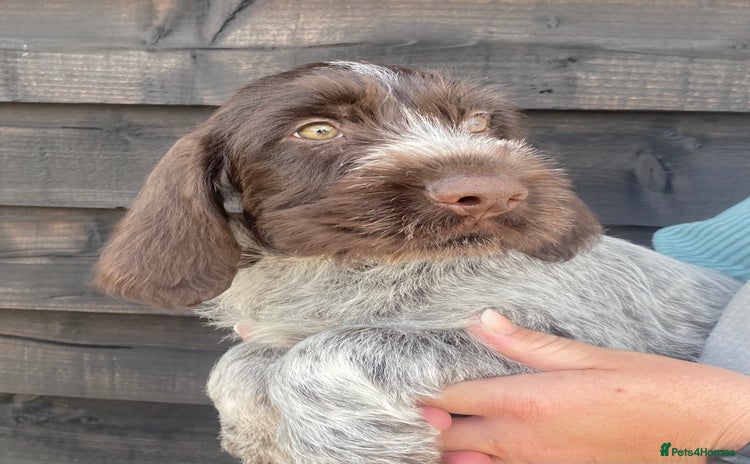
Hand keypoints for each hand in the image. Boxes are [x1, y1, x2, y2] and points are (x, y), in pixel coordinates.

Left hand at [422, 310, 749, 463]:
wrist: (700, 429)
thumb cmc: (649, 385)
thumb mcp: (589, 356)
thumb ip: (527, 344)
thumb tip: (482, 321)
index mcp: (529, 400)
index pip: (454, 396)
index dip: (421, 390)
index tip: (396, 382)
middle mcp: (524, 440)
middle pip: (452, 436)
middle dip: (427, 423)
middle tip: (406, 406)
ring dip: (447, 448)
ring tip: (429, 429)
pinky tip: (470, 453)